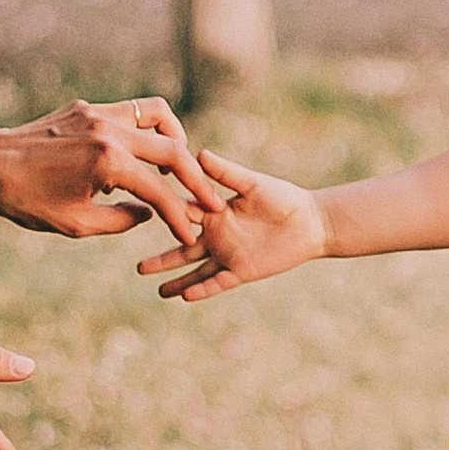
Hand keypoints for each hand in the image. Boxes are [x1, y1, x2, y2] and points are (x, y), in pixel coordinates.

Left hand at [0, 96, 228, 245]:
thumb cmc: (23, 199)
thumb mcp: (74, 224)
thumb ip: (120, 220)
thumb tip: (149, 213)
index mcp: (107, 163)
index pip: (160, 191)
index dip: (180, 215)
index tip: (193, 231)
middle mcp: (109, 131)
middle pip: (173, 149)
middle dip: (195, 178)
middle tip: (208, 199)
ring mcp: (99, 113)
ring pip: (159, 115)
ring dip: (176, 141)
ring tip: (178, 167)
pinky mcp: (88, 107)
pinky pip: (133, 111)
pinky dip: (148, 130)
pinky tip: (144, 153)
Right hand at [140, 150, 326, 300]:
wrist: (310, 222)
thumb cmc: (283, 198)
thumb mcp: (252, 183)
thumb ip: (226, 172)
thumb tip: (197, 154)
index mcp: (214, 212)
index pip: (182, 213)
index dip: (162, 216)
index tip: (138, 215)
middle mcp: (216, 235)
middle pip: (181, 248)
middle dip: (161, 259)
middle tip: (138, 268)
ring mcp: (228, 255)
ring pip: (195, 271)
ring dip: (177, 279)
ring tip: (156, 288)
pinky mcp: (242, 271)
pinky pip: (218, 282)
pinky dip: (202, 289)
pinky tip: (185, 296)